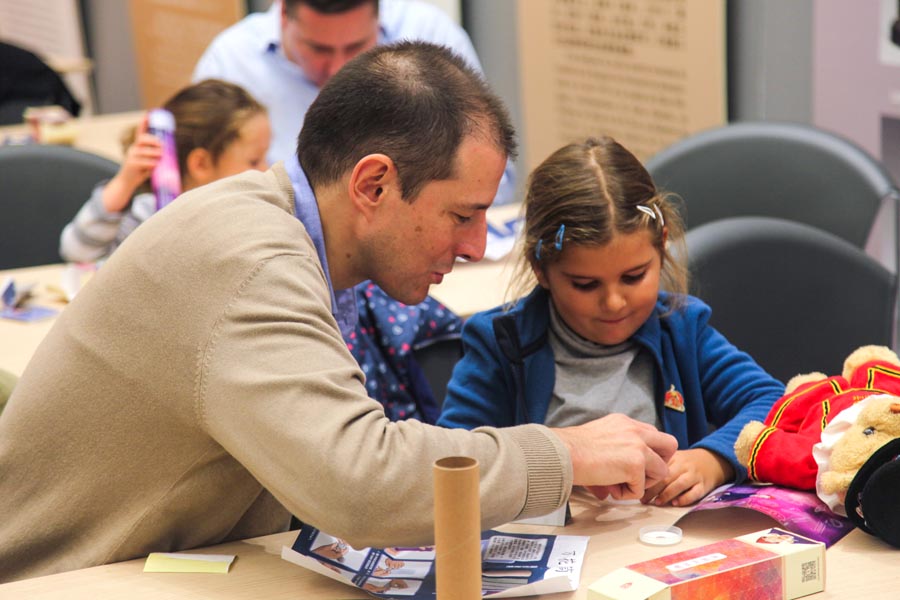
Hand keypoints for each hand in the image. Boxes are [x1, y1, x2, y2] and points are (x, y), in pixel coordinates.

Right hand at [102, 114, 162, 212]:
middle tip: (162, 146)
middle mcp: (133, 148)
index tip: (148, 113)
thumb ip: (156, 156)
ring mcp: (131, 156)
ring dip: (155, 153)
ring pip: (145, 151)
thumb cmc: (140, 171)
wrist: (127, 182)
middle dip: (154, 140)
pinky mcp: (132, 164)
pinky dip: (152, 163)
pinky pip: (145, 162)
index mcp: (138, 146)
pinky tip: (155, 165)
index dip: (144, 122)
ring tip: (161, 156)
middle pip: (143, 139)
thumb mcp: (149, 161)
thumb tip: (169, 153)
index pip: (140, 132)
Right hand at [552, 414, 676, 500]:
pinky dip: (627, 494)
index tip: (634, 465)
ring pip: (662, 471)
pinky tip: (610, 488)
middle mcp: (634, 430)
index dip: (648, 453)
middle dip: (659, 463)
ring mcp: (638, 446)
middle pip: (670, 445)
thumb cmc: (570, 450)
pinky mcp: (636, 464)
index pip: (651, 435)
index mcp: (624, 422)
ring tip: (620, 484)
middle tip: (641, 475)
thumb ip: (612, 459)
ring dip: (643, 482)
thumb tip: (608, 491)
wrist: (563, 453)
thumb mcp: (597, 443)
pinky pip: (641, 489)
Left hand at [641, 448, 732, 506]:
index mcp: (673, 457)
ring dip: (666, 495)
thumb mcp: (673, 458)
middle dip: (653, 490)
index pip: (657, 467)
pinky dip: (685, 499)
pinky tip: (676, 503)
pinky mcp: (704, 485)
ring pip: (679, 484)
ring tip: (657, 503)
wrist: (713, 460)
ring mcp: (694, 475)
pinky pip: (695, 492)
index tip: (638, 488)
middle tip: (644, 500)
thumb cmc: (687, 462)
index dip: (646, 479)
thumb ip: (658, 465)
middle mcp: (684, 465)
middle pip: (666, 477)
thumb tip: (637, 479)